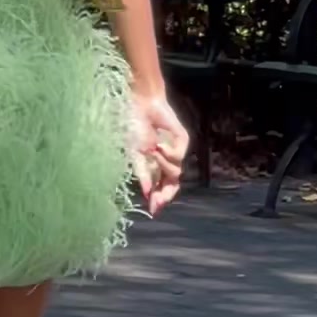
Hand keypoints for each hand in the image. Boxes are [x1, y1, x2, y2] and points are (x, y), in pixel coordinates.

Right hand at [130, 88, 188, 215]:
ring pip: (175, 172)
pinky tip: (159, 145)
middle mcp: (166, 161)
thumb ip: (142, 173)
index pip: (161, 187)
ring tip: (152, 151)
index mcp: (154, 166)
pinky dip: (168, 153)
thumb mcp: (135, 154)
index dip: (158, 199)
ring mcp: (176, 152)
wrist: (142, 106)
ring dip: (162, 164)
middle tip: (158, 202)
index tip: (154, 210)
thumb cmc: (134, 128)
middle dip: (166, 194)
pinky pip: (179, 157)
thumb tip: (146, 193)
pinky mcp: (183, 141)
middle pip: (172, 185)